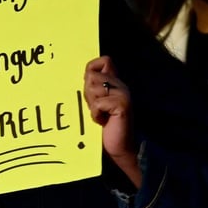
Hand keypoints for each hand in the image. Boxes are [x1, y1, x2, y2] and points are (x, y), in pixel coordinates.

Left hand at [84, 55, 140, 186]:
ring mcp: (123, 94)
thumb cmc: (103, 125)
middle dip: (87, 93)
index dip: (91, 70)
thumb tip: (84, 75)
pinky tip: (102, 121)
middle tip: (96, 108)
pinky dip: (95, 114)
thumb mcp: (95, 102)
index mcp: (115, 82)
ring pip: (93, 87)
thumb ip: (92, 88)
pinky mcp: (122, 105)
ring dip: (91, 104)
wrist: (119, 146)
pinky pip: (98, 103)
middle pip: (91, 75)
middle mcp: (121, 85)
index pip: (104, 60)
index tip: (90, 89)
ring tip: (100, 114)